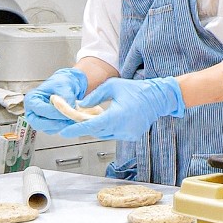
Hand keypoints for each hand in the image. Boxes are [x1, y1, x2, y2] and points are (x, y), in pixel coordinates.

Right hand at [23, 68, 87, 133]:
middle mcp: (32, 110)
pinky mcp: (46, 124)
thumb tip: (68, 109)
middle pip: (38, 123)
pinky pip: (52, 130)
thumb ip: (64, 98)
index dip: (53, 113)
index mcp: (31, 99)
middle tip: (67, 120)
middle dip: (53, 123)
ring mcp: (38, 119)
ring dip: (59, 126)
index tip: (65, 112)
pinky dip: (61, 127)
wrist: (66, 85)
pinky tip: (68, 120)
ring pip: (46, 129)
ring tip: (70, 119)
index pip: (40, 109)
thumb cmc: (60, 83)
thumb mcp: (63, 86)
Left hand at [59, 76, 184, 141]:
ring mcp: (127, 134)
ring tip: (95, 116)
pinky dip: (108, 128)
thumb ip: (95, 96)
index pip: (91, 126)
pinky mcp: (131, 137)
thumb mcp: (112, 86)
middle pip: (96, 131)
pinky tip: (109, 118)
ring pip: (104, 134)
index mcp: (117, 115)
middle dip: (85, 125)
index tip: (64, 132)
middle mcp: (122, 128)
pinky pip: (114, 134)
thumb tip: (82, 105)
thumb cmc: (137, 90)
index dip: (76, 129)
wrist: (158, 98)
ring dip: (97, 127)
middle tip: (76, 118)